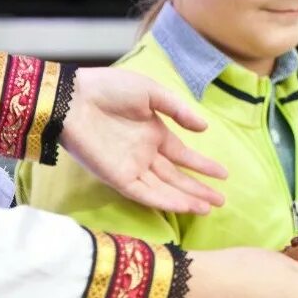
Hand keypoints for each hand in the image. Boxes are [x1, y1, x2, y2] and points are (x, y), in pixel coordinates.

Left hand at [59, 67, 226, 213]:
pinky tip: (184, 206)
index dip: (203, 165)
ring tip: (209, 208)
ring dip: (186, 199)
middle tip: (222, 201)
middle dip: (199, 189)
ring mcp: (132, 167)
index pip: (183, 155)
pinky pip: (145, 193)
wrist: (74, 97)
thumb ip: (178, 110)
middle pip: (176, 177)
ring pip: (164, 189)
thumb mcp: (152, 93)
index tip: (224, 174)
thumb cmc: (110, 89)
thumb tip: (204, 128)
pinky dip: (165, 201)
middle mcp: (145, 155)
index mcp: (153, 134)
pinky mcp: (118, 177)